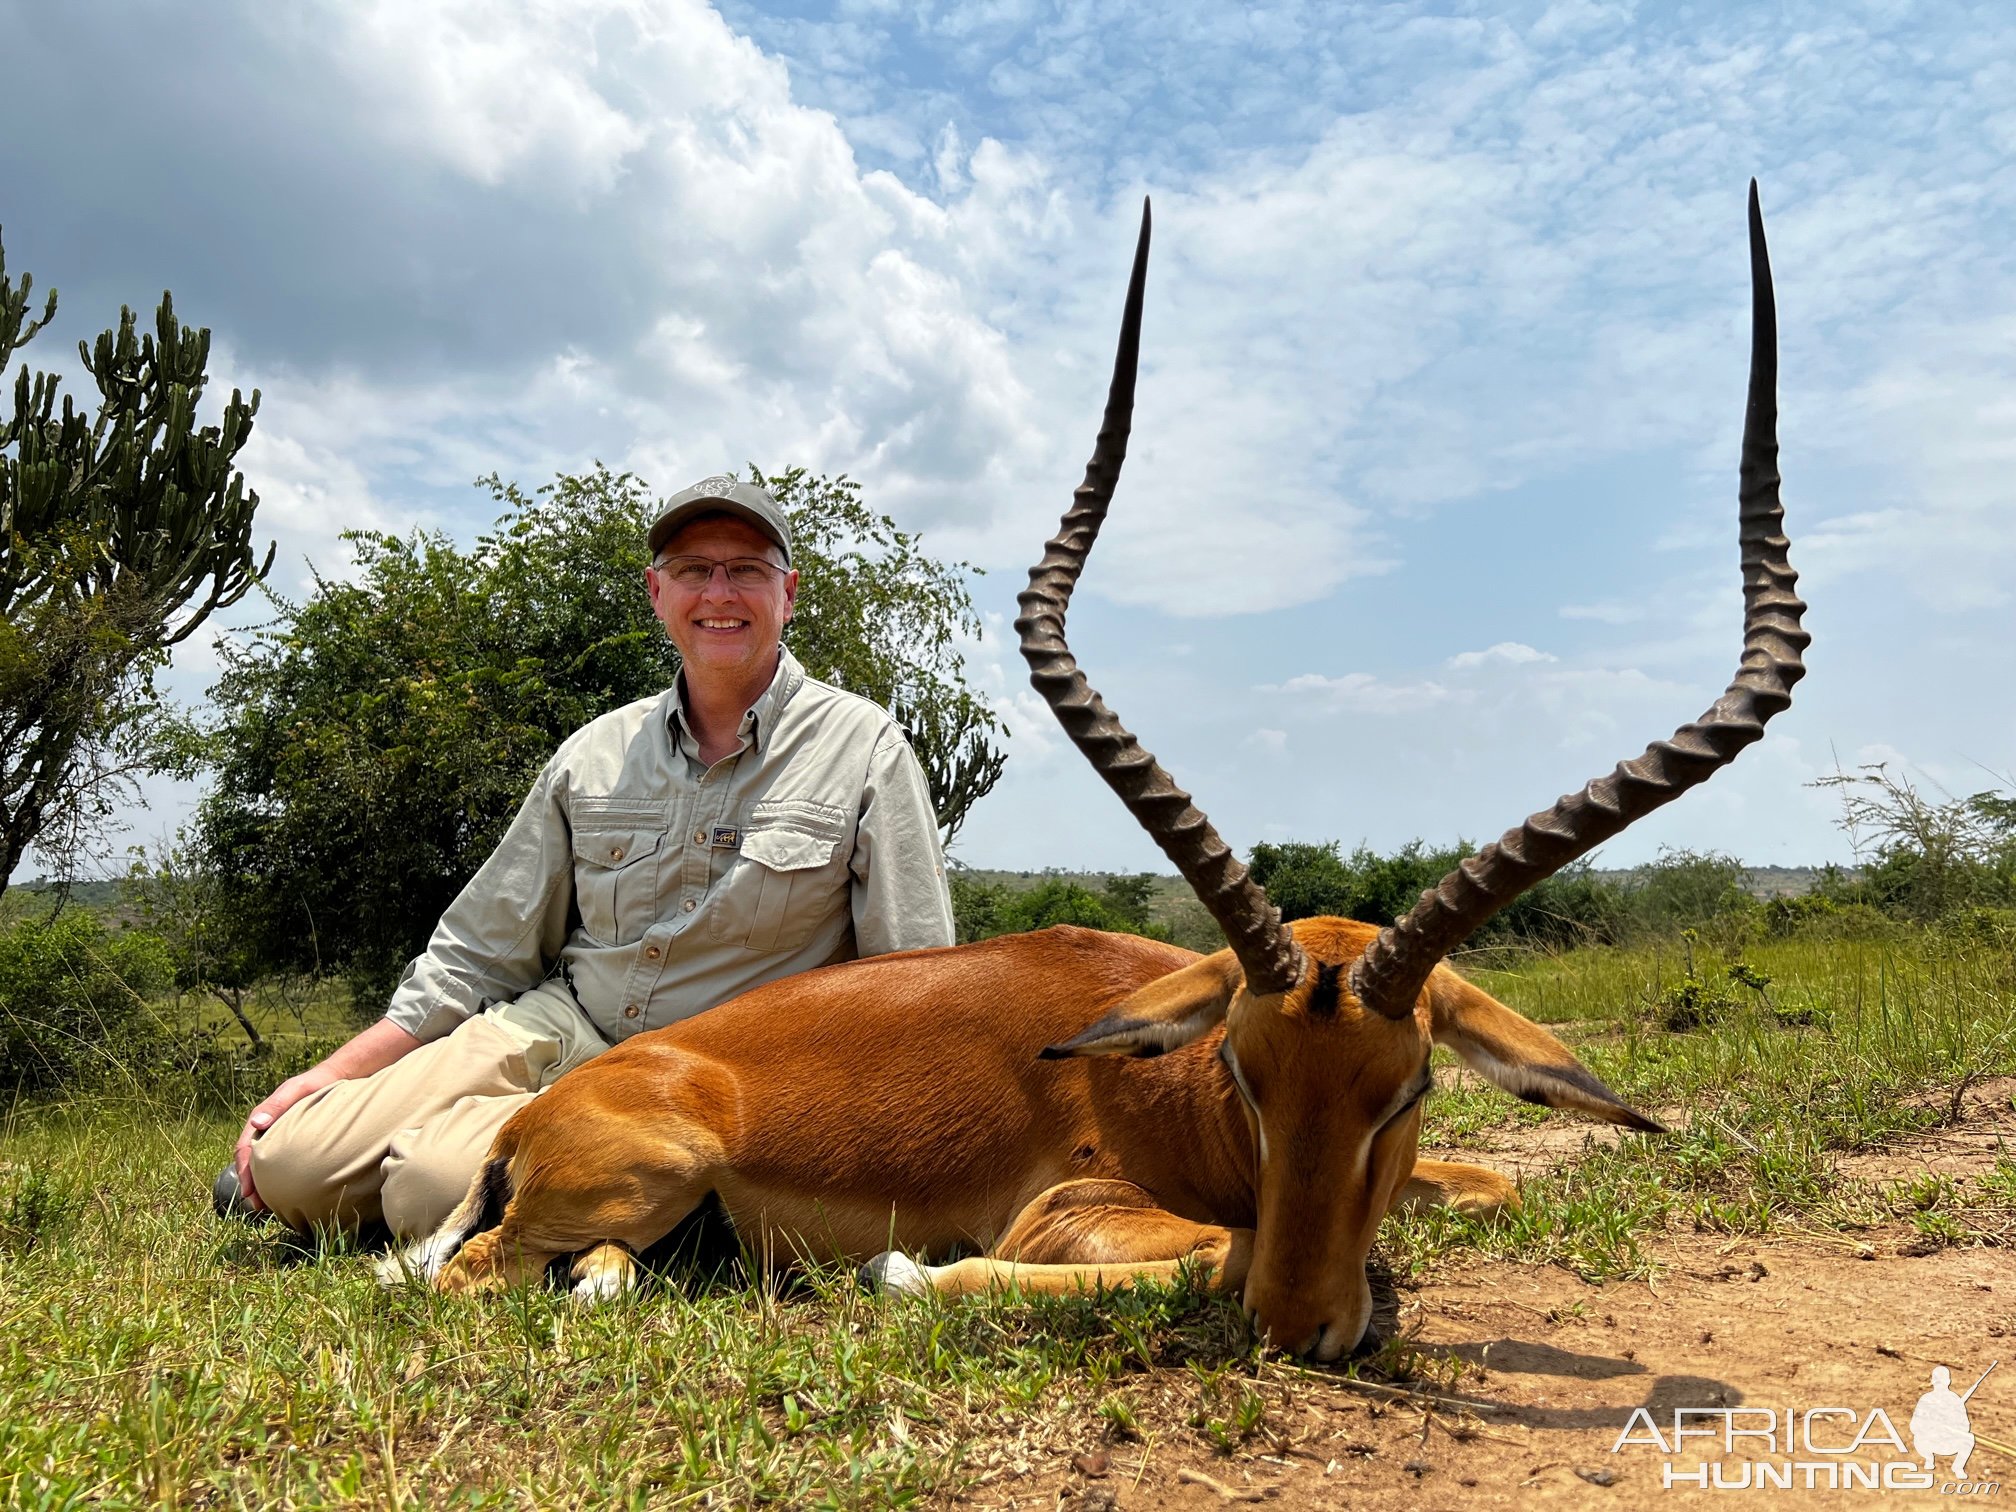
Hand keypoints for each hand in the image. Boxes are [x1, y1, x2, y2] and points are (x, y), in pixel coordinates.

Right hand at [233, 1069, 333, 1211]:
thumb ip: (278, 1104)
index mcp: (261, 1119)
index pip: (245, 1149)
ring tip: (267, 1205)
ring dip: (262, 1184)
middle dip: (251, 1184)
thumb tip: (256, 1123)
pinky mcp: (291, 1142)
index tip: (248, 1191)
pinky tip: (285, 1190)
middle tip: (257, 1206)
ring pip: (264, 1164)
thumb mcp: (295, 1091)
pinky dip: (277, 1177)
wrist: (336, 1080)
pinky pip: (280, 1162)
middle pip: (252, 1162)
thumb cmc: (315, 1084)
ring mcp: (278, 1137)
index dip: (244, 1171)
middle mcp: (265, 1130)